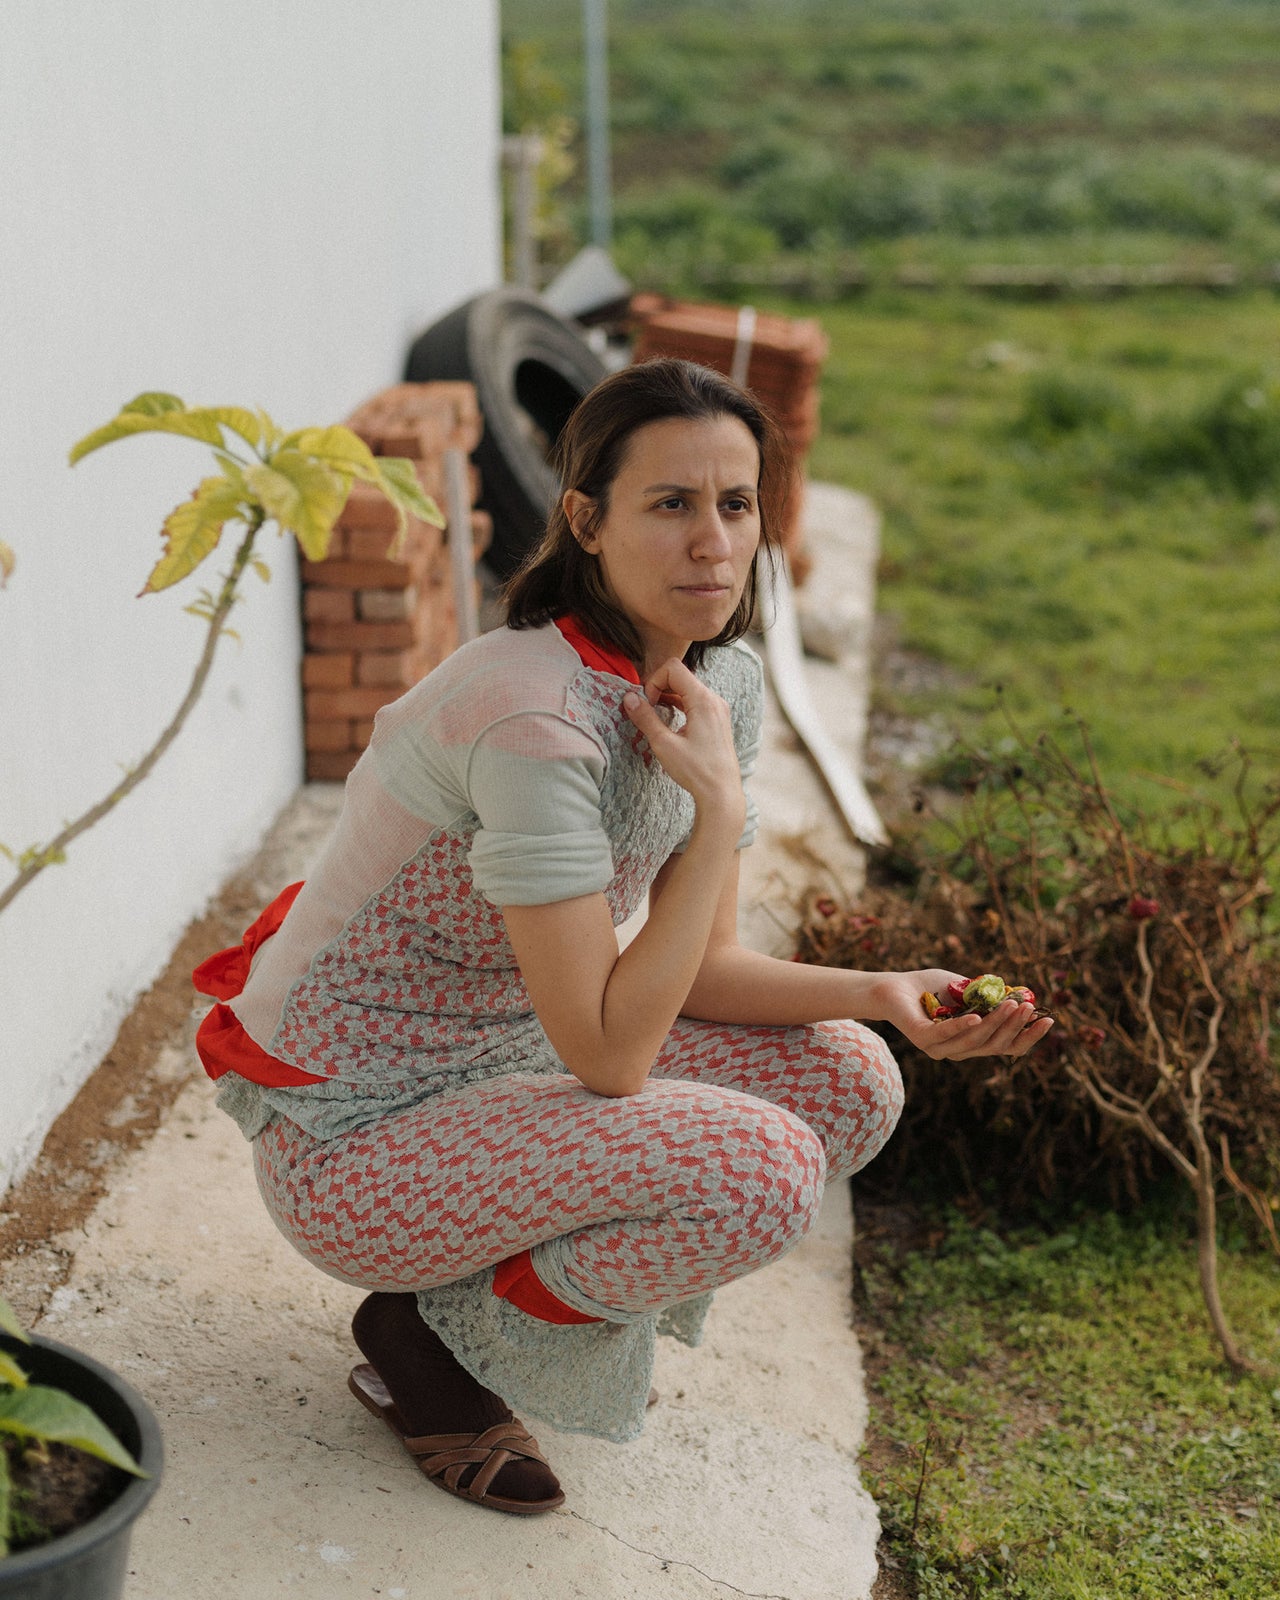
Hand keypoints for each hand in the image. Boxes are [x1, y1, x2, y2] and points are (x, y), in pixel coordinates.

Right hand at [622, 659, 744, 829]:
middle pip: (680, 676)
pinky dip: (679, 705)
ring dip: (668, 697)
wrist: (721, 794)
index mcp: (703, 700)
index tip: (647, 704)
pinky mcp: (718, 720)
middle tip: (646, 709)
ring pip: (687, 689)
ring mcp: (718, 710)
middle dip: (659, 687)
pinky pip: (695, 702)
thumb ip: (645, 718)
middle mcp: (714, 700)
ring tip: (654, 715)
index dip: (653, 681)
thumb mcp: (664, 744)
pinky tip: (669, 722)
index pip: (673, 668)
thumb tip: (628, 698)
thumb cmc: (696, 771)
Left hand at [871, 969, 1054, 1060]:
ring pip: (975, 1041)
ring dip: (995, 1023)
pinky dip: (963, 1026)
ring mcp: (939, 1048)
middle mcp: (958, 1050)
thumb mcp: (966, 989)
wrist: (891, 986)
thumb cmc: (929, 987)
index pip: (1007, 1046)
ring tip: (1011, 1004)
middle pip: (995, 1045)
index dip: (1028, 1036)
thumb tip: (1020, 994)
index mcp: (972, 1042)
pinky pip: (946, 1035)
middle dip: (1015, 1026)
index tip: (1049, 1021)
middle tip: (1029, 1007)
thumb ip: (989, 995)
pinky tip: (977, 1016)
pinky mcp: (921, 1039)